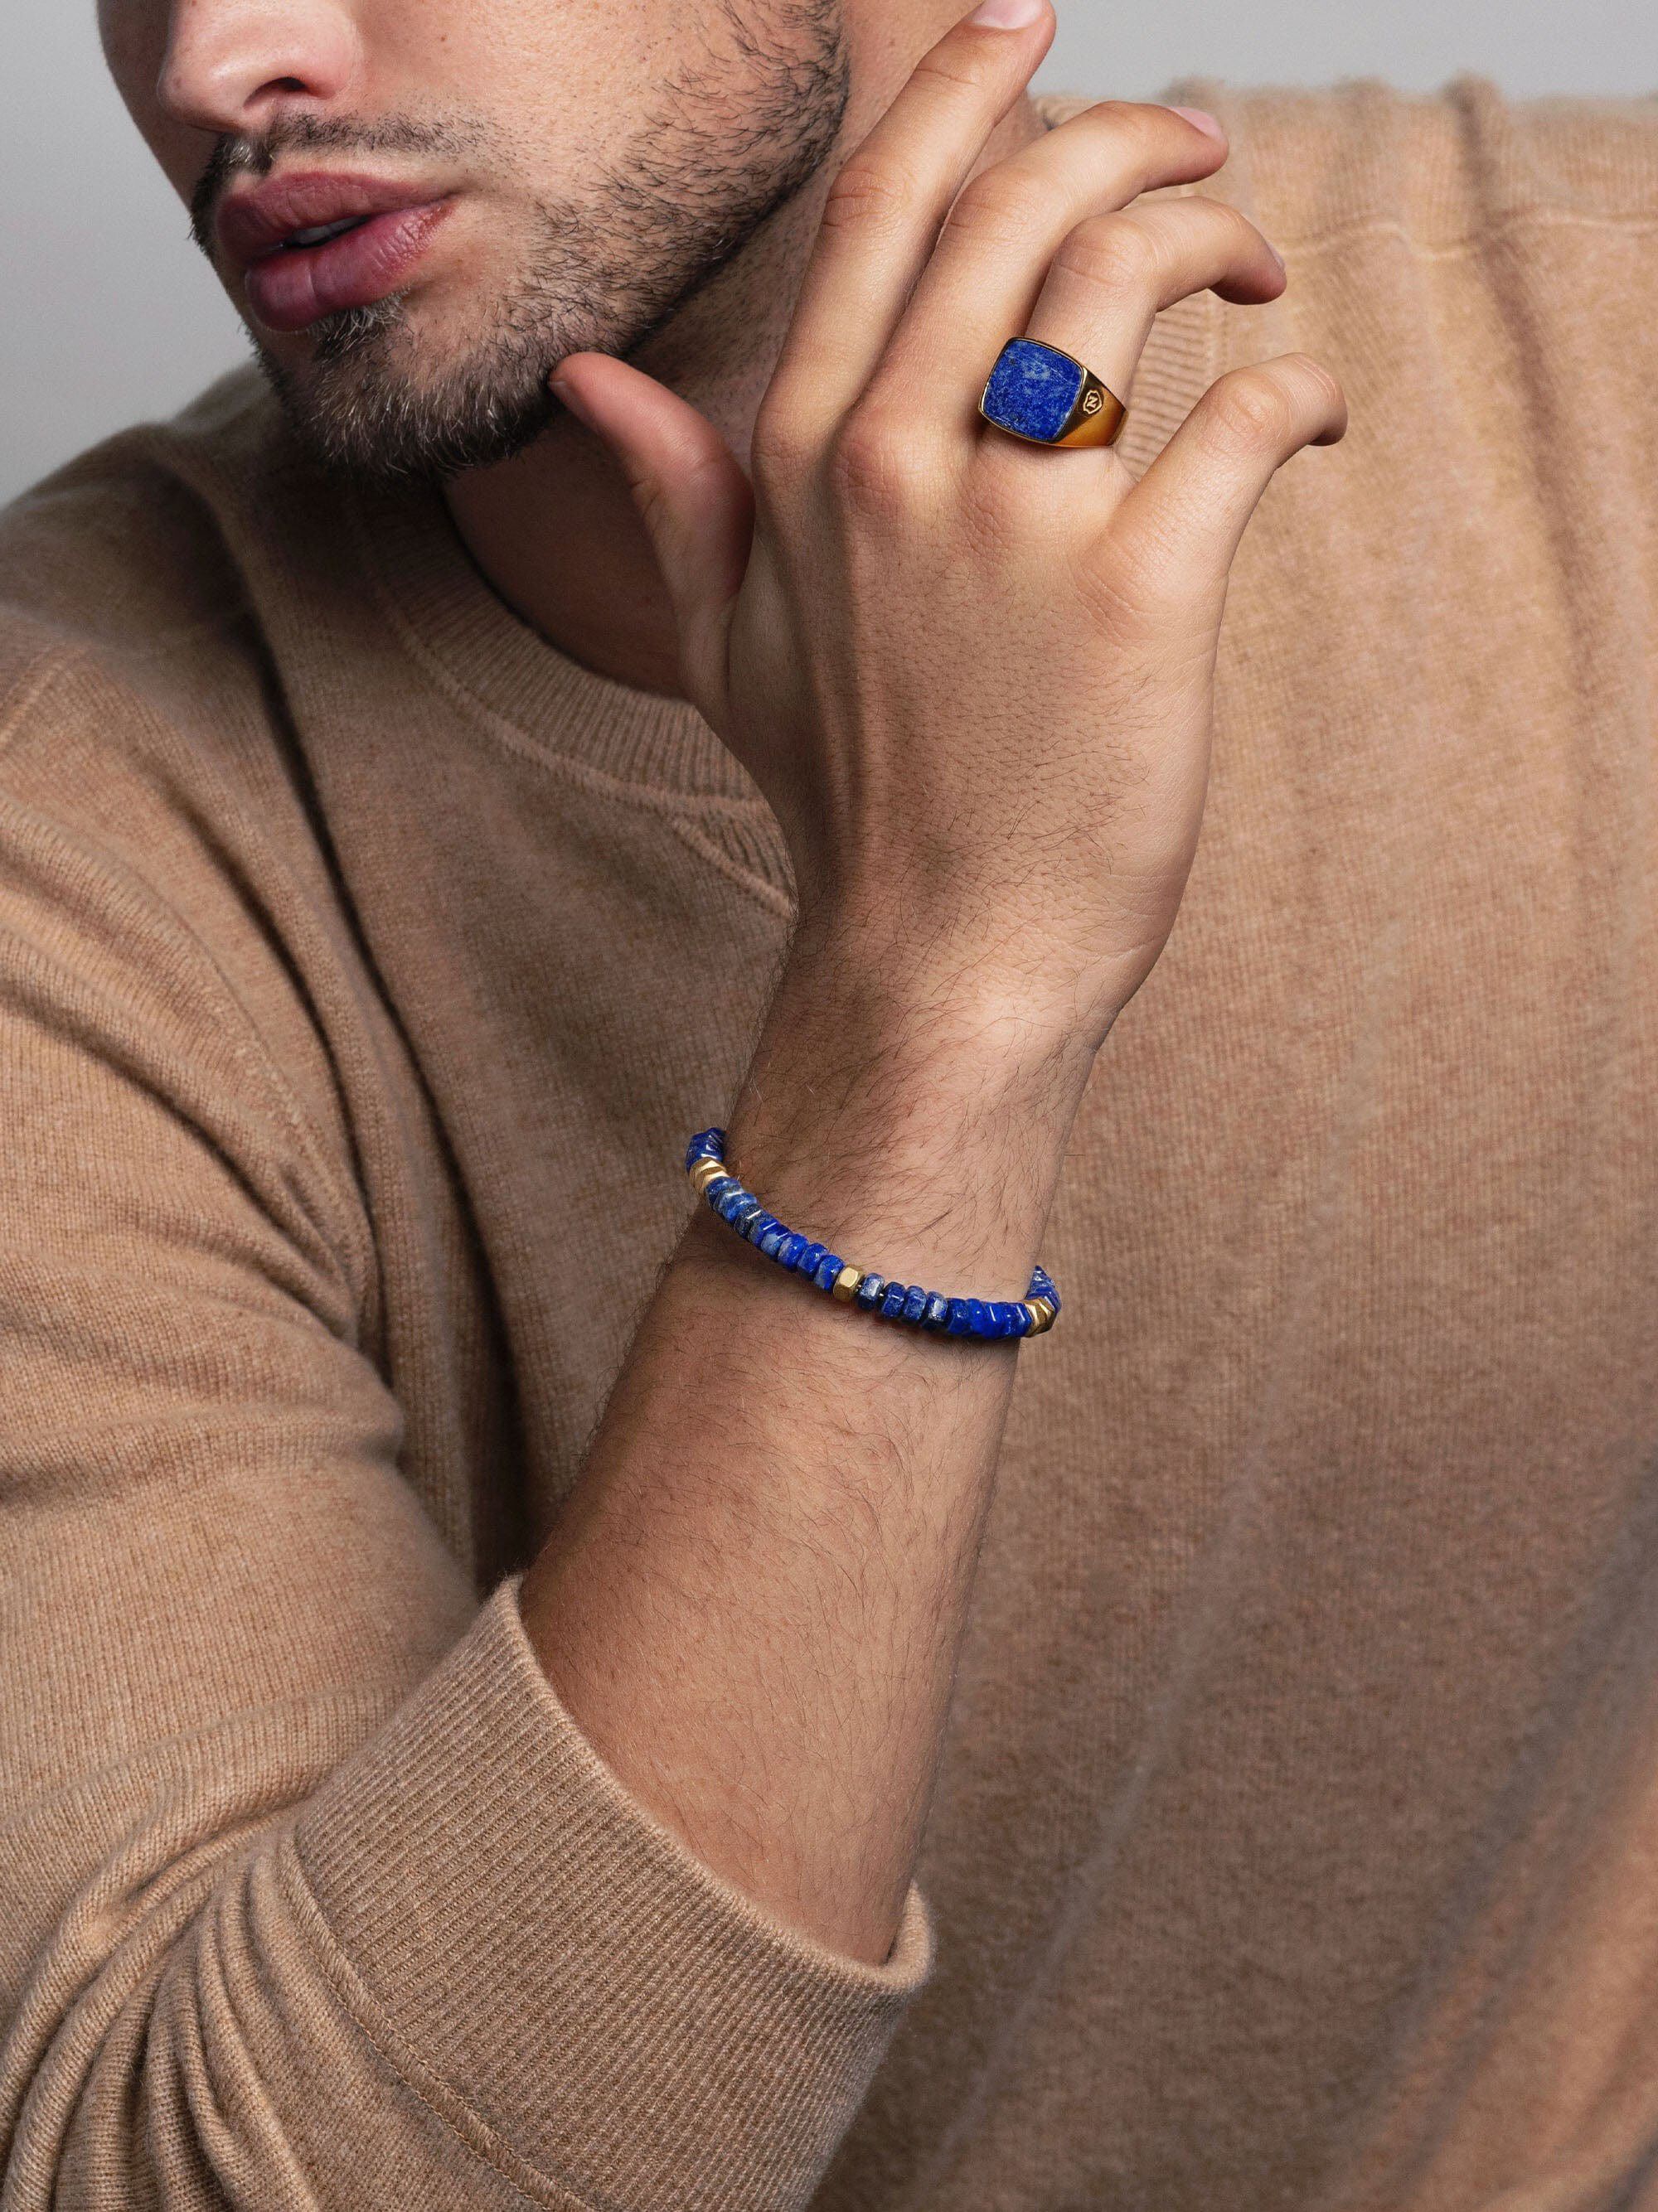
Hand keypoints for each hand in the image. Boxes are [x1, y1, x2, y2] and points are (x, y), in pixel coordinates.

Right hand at [549, 0, 1345, 1056]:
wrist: (941, 959)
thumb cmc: (851, 802)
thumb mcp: (724, 644)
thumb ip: (673, 493)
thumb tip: (590, 382)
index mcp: (801, 457)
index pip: (886, 204)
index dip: (965, 81)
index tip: (1032, 22)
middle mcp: (892, 463)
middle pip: (1025, 198)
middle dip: (1129, 134)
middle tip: (1197, 153)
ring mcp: (1014, 527)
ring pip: (1132, 275)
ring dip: (1218, 236)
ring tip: (1254, 274)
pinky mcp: (1141, 593)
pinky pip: (1247, 415)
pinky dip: (1300, 386)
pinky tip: (1310, 413)